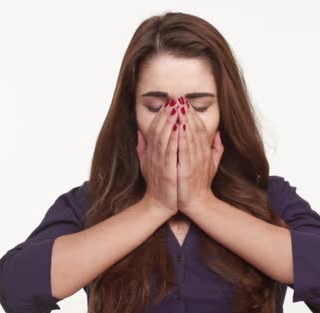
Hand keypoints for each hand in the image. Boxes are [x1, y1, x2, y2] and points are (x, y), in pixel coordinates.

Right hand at [136, 98, 180, 217]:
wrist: (159, 205)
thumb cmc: (157, 185)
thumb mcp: (147, 164)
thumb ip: (143, 148)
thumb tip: (139, 132)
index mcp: (152, 153)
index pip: (155, 129)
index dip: (161, 115)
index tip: (169, 103)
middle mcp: (155, 156)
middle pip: (160, 130)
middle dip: (167, 114)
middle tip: (174, 100)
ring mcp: (160, 163)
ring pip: (165, 138)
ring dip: (171, 122)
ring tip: (177, 109)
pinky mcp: (168, 172)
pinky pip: (171, 152)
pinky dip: (175, 139)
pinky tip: (180, 128)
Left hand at [176, 96, 223, 213]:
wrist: (198, 203)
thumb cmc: (201, 184)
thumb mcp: (211, 164)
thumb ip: (216, 149)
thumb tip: (219, 134)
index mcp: (205, 152)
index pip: (200, 129)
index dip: (193, 115)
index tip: (185, 104)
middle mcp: (201, 154)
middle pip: (195, 129)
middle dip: (187, 113)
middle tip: (180, 99)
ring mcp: (195, 161)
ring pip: (189, 136)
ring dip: (184, 121)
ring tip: (177, 108)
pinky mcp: (188, 168)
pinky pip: (184, 149)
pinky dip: (181, 137)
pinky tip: (176, 126)